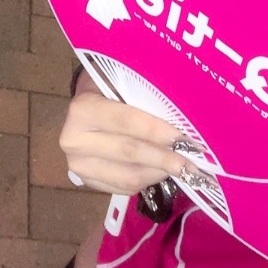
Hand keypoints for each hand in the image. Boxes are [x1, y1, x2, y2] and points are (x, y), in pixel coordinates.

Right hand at [60, 72, 197, 194]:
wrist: (86, 103)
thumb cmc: (109, 86)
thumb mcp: (122, 81)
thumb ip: (146, 95)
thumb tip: (183, 113)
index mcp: (82, 109)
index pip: (126, 121)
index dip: (156, 130)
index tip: (183, 137)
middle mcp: (74, 141)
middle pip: (129, 152)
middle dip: (164, 157)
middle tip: (192, 161)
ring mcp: (78, 166)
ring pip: (129, 175)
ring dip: (160, 172)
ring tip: (183, 168)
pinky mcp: (87, 182)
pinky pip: (124, 187)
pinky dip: (148, 180)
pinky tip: (163, 172)